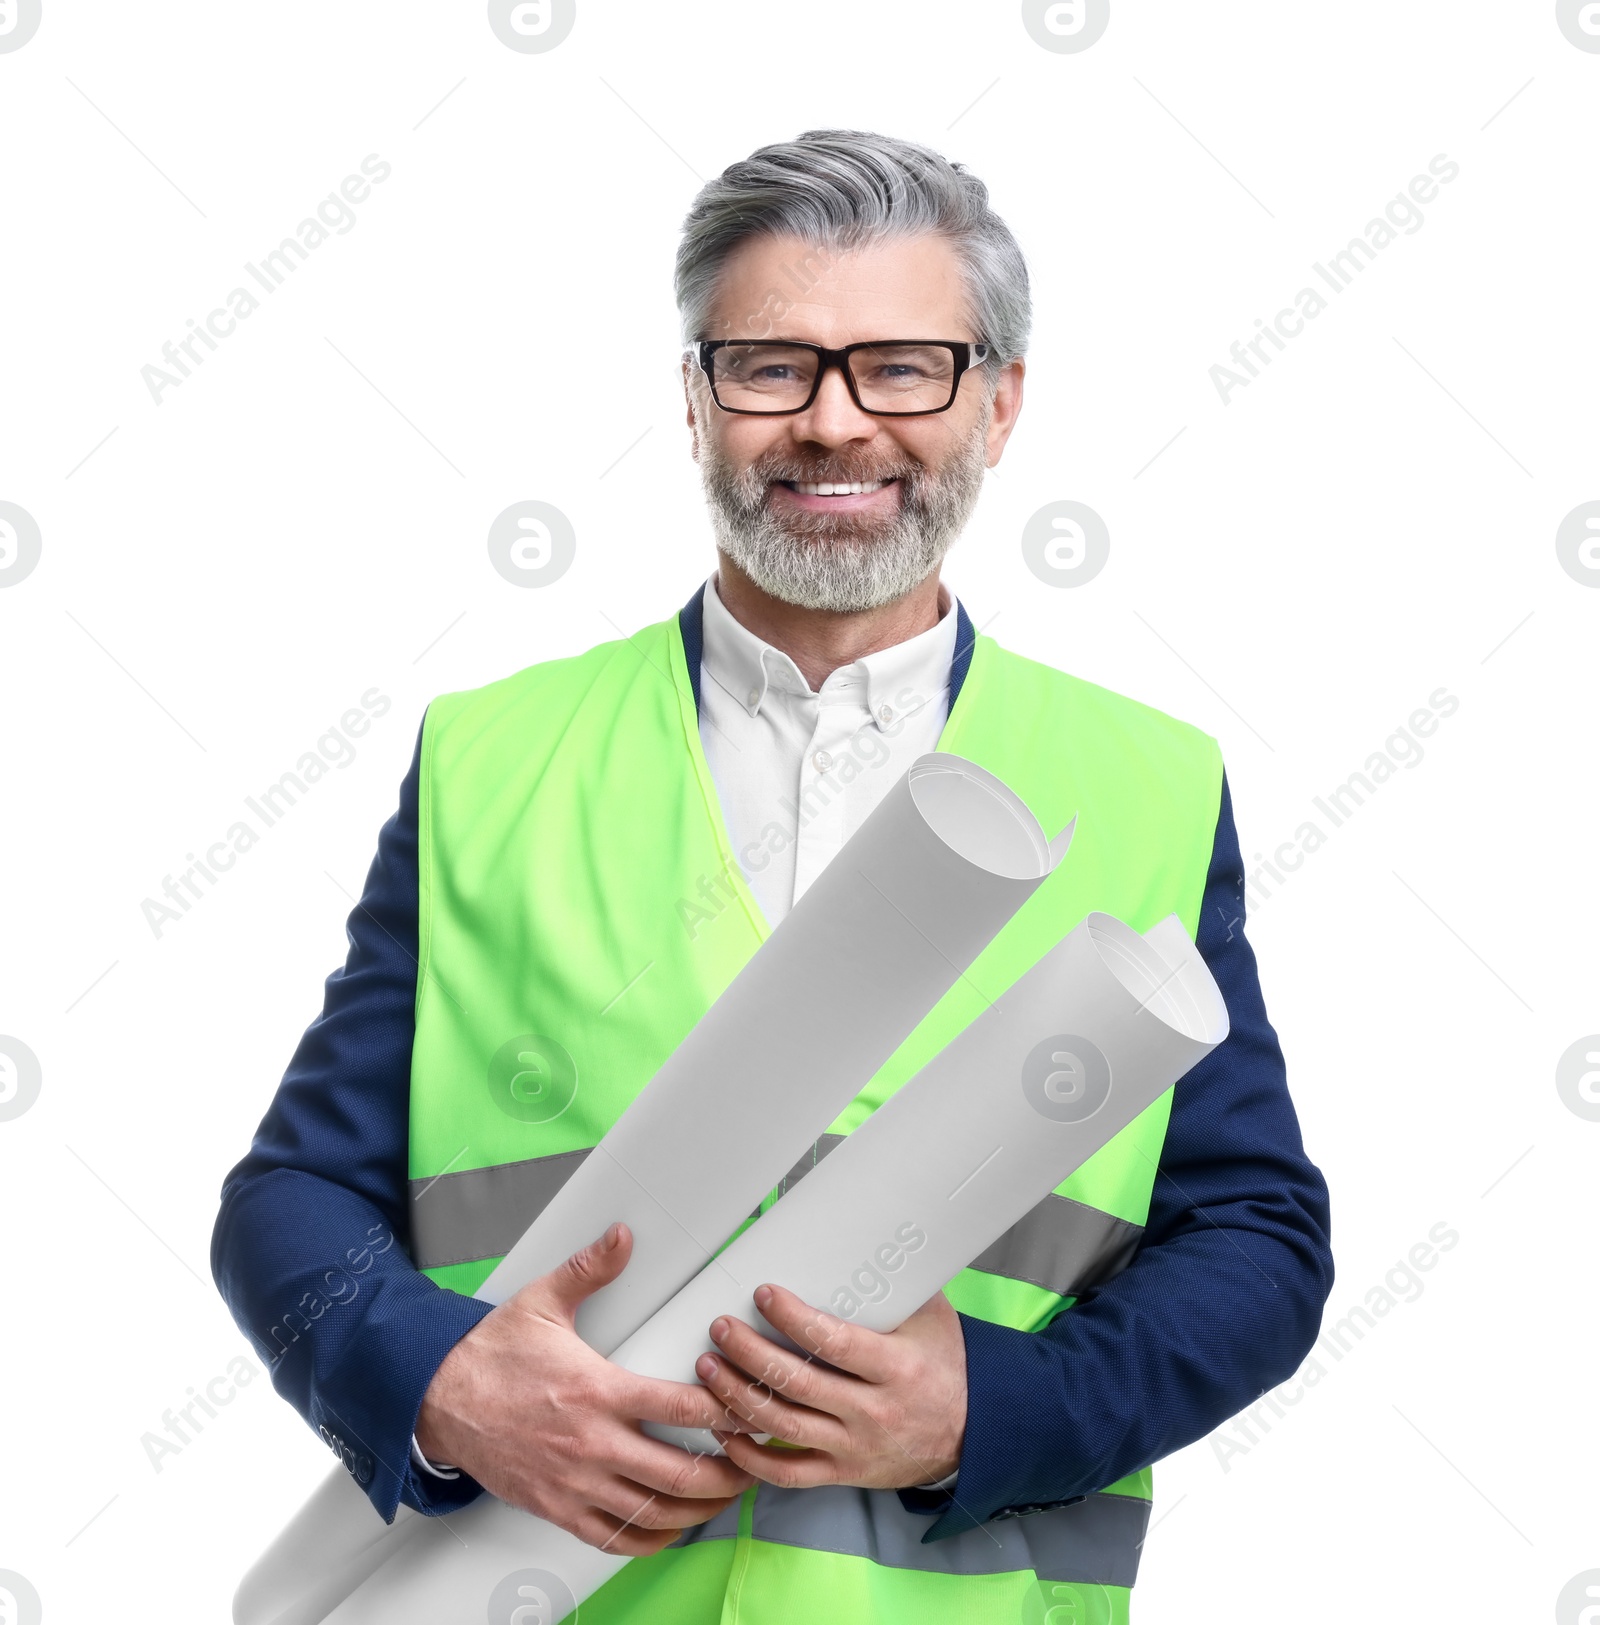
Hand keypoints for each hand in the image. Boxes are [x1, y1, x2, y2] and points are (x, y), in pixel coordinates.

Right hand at [415, 1223, 758, 1555]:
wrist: (436, 1397)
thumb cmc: (490, 1353)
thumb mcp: (542, 1300)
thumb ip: (590, 1268)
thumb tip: (621, 1235)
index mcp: (595, 1390)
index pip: (678, 1407)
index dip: (724, 1411)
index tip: (749, 1407)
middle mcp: (589, 1443)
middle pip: (678, 1473)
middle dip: (726, 1472)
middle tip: (754, 1461)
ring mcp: (573, 1482)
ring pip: (652, 1512)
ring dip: (698, 1509)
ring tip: (726, 1495)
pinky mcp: (556, 1507)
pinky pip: (613, 1538)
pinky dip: (650, 1539)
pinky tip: (671, 1527)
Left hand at [695, 1283, 966, 1490]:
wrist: (974, 1433)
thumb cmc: (945, 1364)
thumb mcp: (931, 1317)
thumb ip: (892, 1285)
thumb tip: (854, 1234)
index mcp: (896, 1369)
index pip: (834, 1342)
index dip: (793, 1318)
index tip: (763, 1293)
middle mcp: (873, 1413)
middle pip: (797, 1385)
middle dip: (750, 1353)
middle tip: (721, 1327)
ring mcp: (855, 1448)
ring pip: (783, 1428)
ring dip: (738, 1397)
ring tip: (709, 1366)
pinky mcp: (843, 1474)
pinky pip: (787, 1474)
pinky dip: (750, 1456)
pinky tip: (724, 1430)